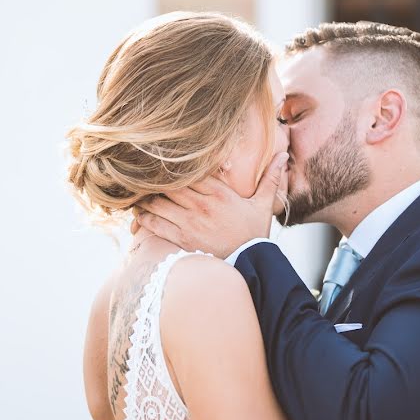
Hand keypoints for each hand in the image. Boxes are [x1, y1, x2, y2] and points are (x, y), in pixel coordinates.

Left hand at [134, 152, 288, 257]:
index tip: (159, 158)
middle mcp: (202, 204)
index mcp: (219, 192)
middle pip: (169, 184)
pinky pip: (156, 224)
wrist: (251, 264)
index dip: (171, 165)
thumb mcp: (263, 205)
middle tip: (141, 175)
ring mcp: (190, 222)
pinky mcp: (182, 239)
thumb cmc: (255, 234)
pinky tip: (137, 214)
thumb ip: (270, 178)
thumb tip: (283, 155)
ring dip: (146, 198)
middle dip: (155, 180)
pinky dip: (144, 218)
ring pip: (159, 202)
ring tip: (136, 193)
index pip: (189, 171)